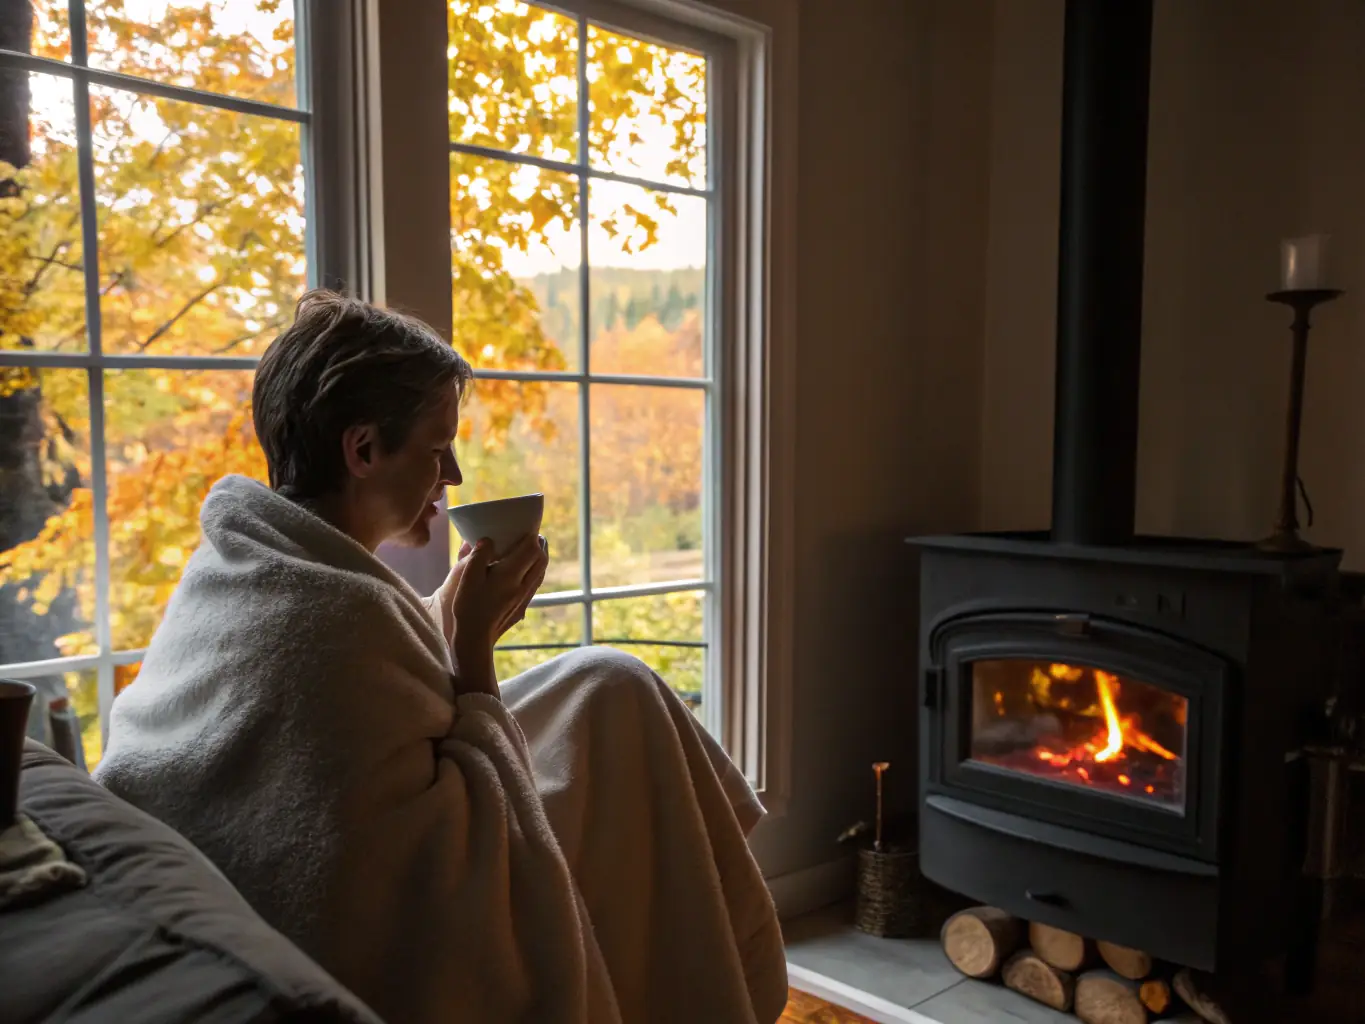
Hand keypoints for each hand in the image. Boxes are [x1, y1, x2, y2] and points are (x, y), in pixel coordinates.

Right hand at [447, 533, 548, 650]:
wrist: (475, 638)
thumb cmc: (468, 606)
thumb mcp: (467, 577)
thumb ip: (479, 555)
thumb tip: (488, 540)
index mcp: (510, 574)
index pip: (532, 548)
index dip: (531, 536)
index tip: (526, 528)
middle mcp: (523, 584)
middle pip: (541, 559)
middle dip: (539, 545)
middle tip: (531, 536)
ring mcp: (524, 596)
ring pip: (540, 572)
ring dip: (539, 558)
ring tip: (531, 550)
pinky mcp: (522, 606)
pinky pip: (535, 583)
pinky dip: (535, 571)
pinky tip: (524, 572)